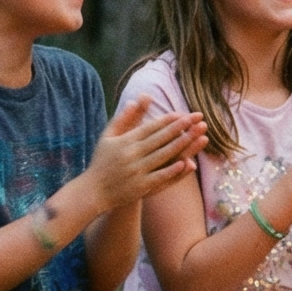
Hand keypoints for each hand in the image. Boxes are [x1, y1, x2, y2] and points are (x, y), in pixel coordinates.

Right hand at [86, 96, 207, 211]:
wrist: (93, 191)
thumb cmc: (102, 161)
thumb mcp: (109, 136)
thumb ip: (124, 118)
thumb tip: (136, 99)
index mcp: (124, 141)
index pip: (150, 127)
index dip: (168, 120)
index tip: (184, 113)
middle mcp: (131, 154)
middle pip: (160, 138)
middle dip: (180, 127)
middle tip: (198, 118)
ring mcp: (136, 171)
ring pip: (163, 155)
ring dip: (182, 144)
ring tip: (198, 135)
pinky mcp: (140, 187)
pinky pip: (159, 177)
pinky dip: (172, 170)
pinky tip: (187, 162)